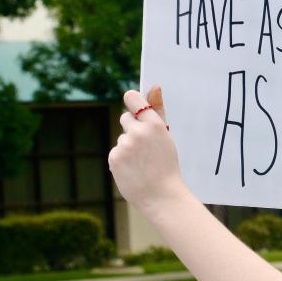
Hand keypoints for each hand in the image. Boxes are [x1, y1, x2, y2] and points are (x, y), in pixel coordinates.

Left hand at [108, 87, 186, 213]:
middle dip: (132, 128)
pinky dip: (122, 159)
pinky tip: (133, 169)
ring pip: (122, 137)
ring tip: (142, 162)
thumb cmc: (167, 164)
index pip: (133, 98)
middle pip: (125, 118)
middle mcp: (138, 132)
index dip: (132, 99)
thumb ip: (158, 110)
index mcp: (155, 124)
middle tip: (145, 146)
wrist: (161, 194)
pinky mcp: (114, 157)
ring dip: (128, 146)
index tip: (134, 103)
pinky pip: (116, 151)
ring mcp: (124, 145)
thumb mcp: (166, 136)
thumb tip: (154, 85)